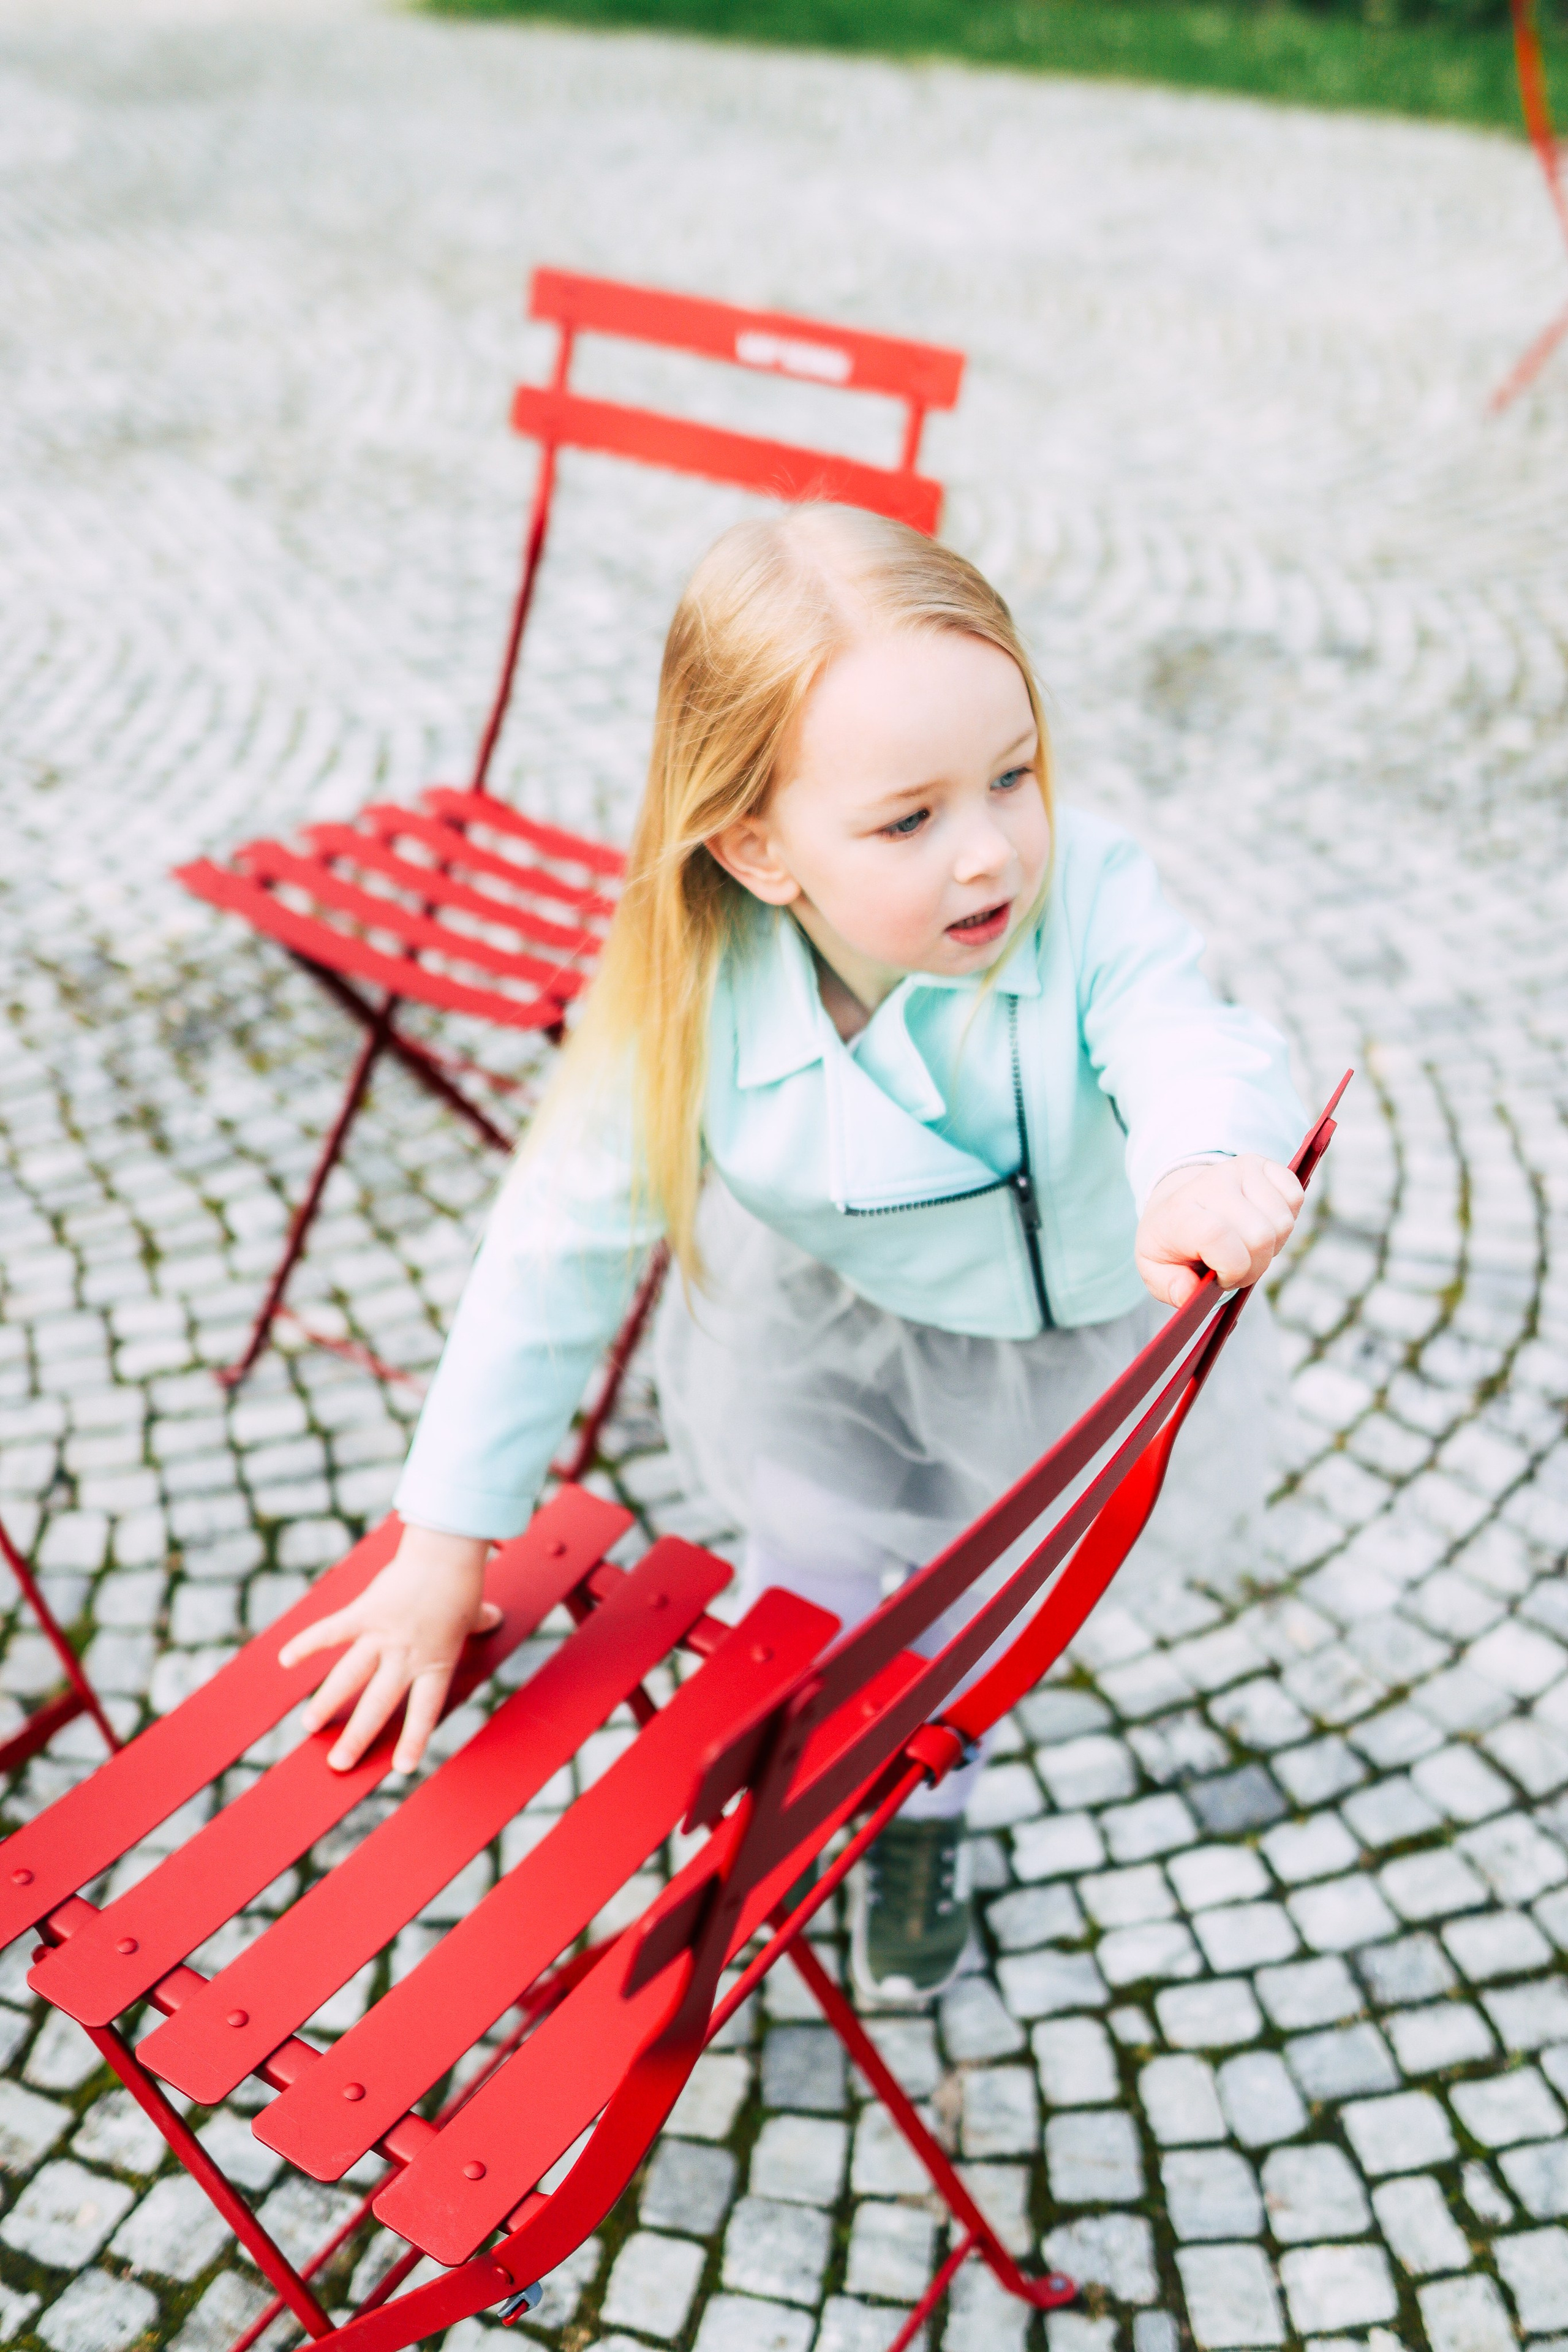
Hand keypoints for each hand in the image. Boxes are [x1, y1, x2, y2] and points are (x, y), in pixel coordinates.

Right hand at [278, 1523, 499, 1773]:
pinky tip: (285, 1660)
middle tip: (339, 1764)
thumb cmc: (461, 1582)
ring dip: (327, 1702)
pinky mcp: (364, 1612)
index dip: (414, 1738)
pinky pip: (332, 1631)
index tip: (402, 1768)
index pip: (424, 1709)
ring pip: (351, 1675)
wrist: (445, 1550)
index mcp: (436, 1662)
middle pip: (379, 1702)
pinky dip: (307, 1643)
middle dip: (358, 1735)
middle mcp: (407, 1655)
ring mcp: (383, 1635)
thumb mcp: (473, 1611)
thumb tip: (495, 1620)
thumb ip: (480, 1622)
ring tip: (309, 1726)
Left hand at [1135, 1153, 1302, 1308]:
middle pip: (1260, 1237)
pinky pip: (1296, 1197)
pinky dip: (1285, 1221)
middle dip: (1254, 1266)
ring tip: (1246, 1246)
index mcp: (1180, 1212)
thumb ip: (1170, 1288)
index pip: (1217, 1235)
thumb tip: (1190, 1293)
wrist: (1177, 1204)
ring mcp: (1239, 1169)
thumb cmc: (1172, 1242)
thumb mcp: (1157, 1272)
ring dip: (1272, 1246)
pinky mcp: (1263, 1164)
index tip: (1221, 1277)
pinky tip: (1261, 1223)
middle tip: (1235, 1267)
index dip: (1232, 1269)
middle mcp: (1211, 1183)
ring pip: (1282, 1223)